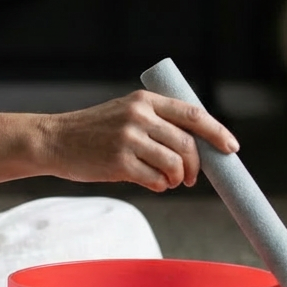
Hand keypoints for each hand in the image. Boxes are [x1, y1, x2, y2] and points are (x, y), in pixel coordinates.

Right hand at [43, 90, 239, 191]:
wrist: (55, 140)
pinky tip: (151, 183)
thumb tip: (198, 147)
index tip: (231, 148)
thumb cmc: (94, 131)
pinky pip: (155, 180)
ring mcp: (128, 139)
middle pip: (187, 144)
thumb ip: (157, 122)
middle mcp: (138, 116)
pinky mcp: (118, 162)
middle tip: (190, 178)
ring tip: (167, 181)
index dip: (217, 132)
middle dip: (196, 165)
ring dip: (177, 178)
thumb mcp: (125, 113)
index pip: (193, 115)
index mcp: (144, 100)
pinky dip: (159, 186)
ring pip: (174, 164)